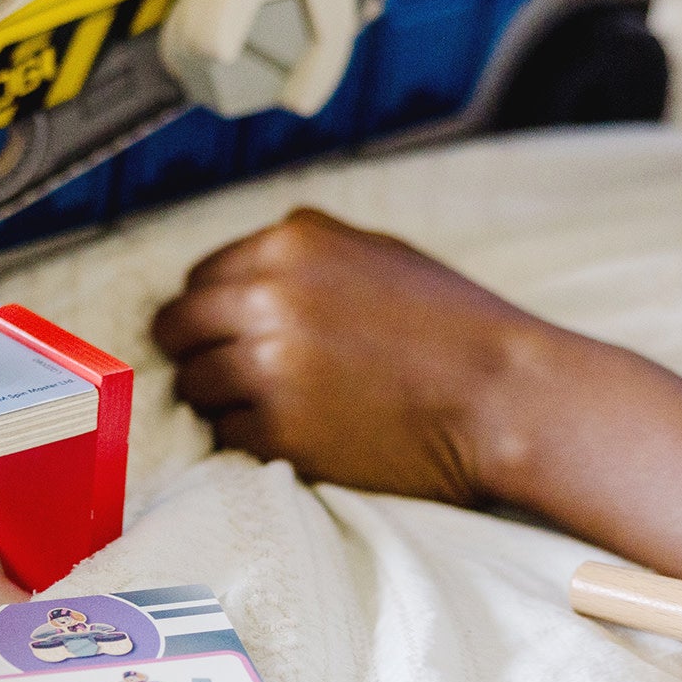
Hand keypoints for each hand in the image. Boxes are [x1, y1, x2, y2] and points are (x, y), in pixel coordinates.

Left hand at [150, 207, 561, 503]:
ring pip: (193, 385)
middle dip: (195, 352)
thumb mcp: (378, 253)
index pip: (199, 277)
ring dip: (219, 399)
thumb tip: (242, 270)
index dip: (208, 309)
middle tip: (222, 373)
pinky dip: (250, 439)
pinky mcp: (280, 432)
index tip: (222, 332)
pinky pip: (226, 436)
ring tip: (266, 406)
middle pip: (178, 329)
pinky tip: (294, 434)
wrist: (503, 396)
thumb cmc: (454, 325)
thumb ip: (302, 252)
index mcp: (290, 243)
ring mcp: (269, 367)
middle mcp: (268, 298)